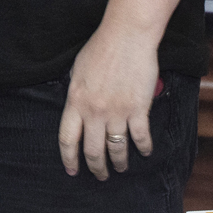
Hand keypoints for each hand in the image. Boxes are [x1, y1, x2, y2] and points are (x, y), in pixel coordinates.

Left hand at [57, 24, 159, 180]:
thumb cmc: (100, 48)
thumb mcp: (77, 71)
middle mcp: (94, 112)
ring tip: (121, 167)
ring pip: (117, 149)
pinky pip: (140, 138)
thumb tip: (76, 110)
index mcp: (75, 101)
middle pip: (93, 151)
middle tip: (101, 175)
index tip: (72, 171)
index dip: (69, 159)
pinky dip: (143, 148)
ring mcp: (117, 112)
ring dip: (120, 162)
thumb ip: (75, 94)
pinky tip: (144, 152)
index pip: (67, 139)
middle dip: (97, 168)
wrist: (126, 36)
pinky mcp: (138, 110)